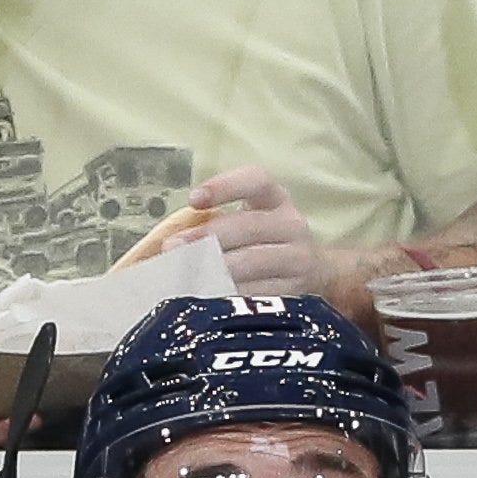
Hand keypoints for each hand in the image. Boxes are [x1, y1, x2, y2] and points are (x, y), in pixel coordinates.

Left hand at [178, 165, 330, 296]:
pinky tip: (206, 296)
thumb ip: (209, 223)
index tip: (193, 199)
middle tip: (173, 247)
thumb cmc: (260, 241)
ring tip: (184, 274)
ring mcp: (298, 257)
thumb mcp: (244, 220)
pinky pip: (259, 292)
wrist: (312, 270)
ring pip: (254, 261)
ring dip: (214, 268)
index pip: (256, 181)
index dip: (225, 187)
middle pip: (249, 225)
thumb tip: (164, 243)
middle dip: (207, 237)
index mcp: (275, 198)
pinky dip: (230, 294)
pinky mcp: (297, 288)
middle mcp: (291, 224)